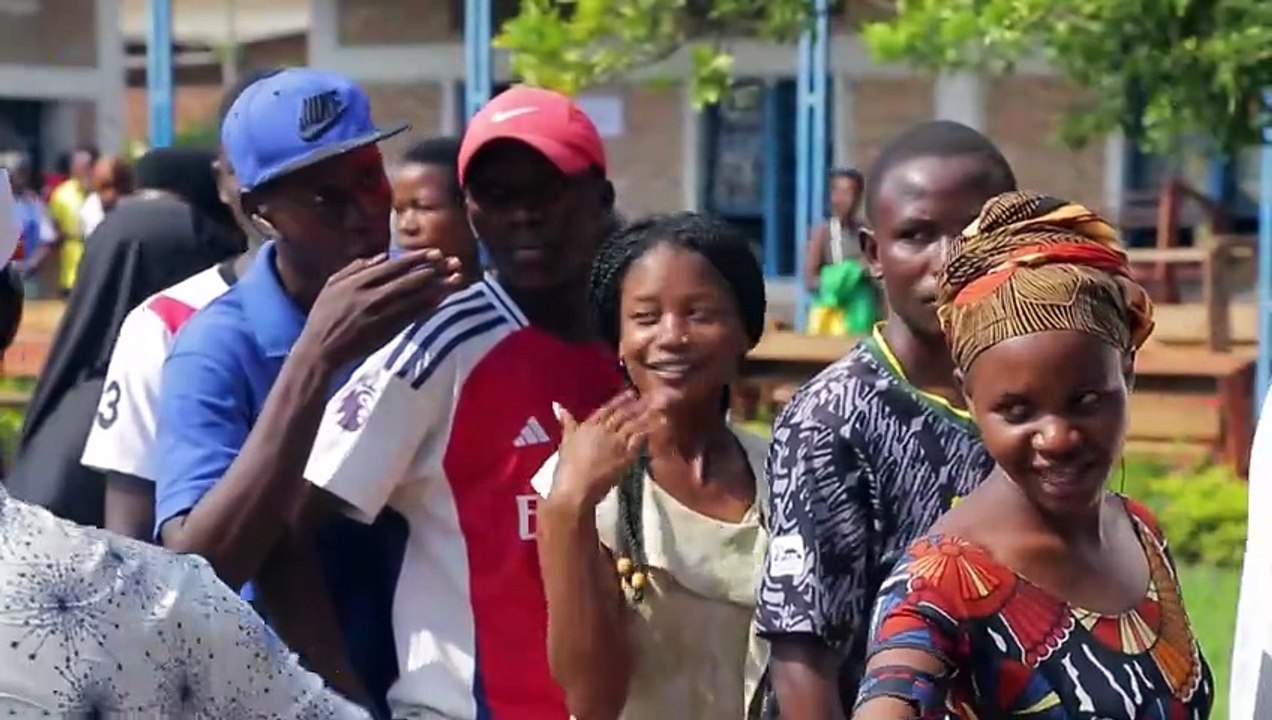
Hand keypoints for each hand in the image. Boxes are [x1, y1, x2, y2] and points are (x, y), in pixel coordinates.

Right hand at [298, 248, 462, 370]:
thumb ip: (357, 268)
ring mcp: (380, 316)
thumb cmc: (325, 316)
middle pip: (409, 281)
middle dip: (434, 270)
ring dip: (437, 289)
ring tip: (456, 279)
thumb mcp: (333, 285)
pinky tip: (441, 300)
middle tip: (453, 261)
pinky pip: (411, 317)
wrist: (320, 350)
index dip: (417, 259)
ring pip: (414, 299)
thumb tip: (384, 256)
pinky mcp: (386, 332)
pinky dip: (427, 308)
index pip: (393, 266)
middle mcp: (370, 297)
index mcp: (357, 282)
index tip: (436, 252)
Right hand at [552, 391, 659, 507]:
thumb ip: (566, 422)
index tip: (630, 392)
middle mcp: (605, 430)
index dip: (620, 400)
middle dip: (636, 404)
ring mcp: (617, 443)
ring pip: (633, 425)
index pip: (607, 409)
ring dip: (645, 416)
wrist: (575, 486)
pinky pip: (639, 441)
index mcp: (589, 426)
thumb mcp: (565, 440)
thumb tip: (557, 405)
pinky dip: (648, 432)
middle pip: (623, 414)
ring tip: (658, 408)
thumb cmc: (566, 466)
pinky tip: (657, 426)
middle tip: (649, 396)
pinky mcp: (626, 457)